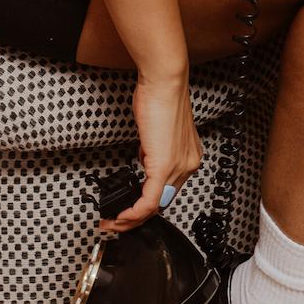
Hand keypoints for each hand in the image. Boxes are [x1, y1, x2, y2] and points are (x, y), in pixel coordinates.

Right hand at [101, 69, 202, 233]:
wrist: (164, 82)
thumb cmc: (160, 97)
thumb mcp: (158, 129)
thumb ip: (154, 148)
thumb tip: (145, 158)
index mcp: (189, 156)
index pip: (170, 189)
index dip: (149, 203)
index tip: (131, 207)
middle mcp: (188, 164)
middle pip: (164, 202)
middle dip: (138, 217)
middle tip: (118, 221)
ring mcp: (178, 167)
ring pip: (156, 206)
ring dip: (132, 218)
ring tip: (114, 221)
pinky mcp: (164, 167)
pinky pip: (149, 201)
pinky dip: (133, 213)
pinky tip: (121, 216)